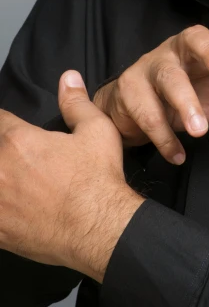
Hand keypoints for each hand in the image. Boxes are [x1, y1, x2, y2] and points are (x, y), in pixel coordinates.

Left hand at [0, 71, 143, 279]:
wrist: (100, 229)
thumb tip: (68, 77)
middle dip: (3, 149)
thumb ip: (76, 102)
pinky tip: (9, 206)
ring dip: (0, 178)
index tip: (9, 127)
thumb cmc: (98, 177)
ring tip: (9, 180)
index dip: (4, 122)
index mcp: (18, 140)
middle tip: (18, 157)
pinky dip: (0, 207)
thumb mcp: (97, 130)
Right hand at [93, 26, 208, 163]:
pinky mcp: (127, 93)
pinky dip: (162, 137)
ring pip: (165, 79)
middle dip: (208, 54)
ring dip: (182, 104)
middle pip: (190, 40)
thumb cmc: (191, 94)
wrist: (133, 110)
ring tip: (199, 130)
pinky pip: (144, 113)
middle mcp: (175, 50)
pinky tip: (178, 155)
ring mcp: (148, 68)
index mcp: (203, 46)